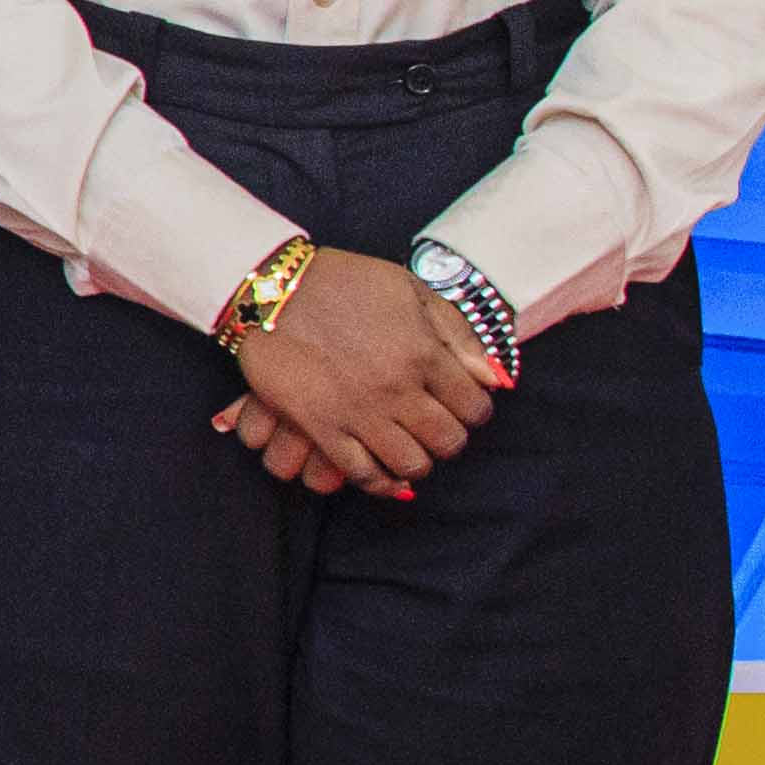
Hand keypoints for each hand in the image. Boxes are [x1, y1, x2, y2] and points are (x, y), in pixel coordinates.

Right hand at [223, 252, 495, 498]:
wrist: (271, 287)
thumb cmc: (343, 281)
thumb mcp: (410, 289)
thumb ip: (457, 333)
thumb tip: (493, 379)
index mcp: (423, 353)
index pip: (475, 407)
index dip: (475, 411)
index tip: (461, 406)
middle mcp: (396, 388)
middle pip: (447, 441)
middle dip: (449, 439)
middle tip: (435, 429)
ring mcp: (358, 410)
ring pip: (410, 464)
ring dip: (417, 462)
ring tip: (409, 448)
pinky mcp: (320, 425)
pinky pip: (361, 472)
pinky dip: (380, 482)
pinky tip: (384, 474)